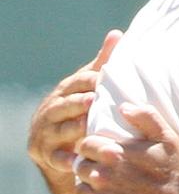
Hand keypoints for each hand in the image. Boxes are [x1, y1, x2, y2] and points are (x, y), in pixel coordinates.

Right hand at [27, 30, 121, 193]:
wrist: (60, 146)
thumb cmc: (81, 109)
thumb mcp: (90, 87)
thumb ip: (102, 64)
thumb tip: (118, 33)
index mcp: (64, 91)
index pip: (76, 82)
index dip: (90, 79)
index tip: (106, 76)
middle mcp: (51, 110)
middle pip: (64, 104)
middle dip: (78, 102)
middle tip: (93, 101)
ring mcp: (46, 132)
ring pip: (60, 130)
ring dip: (74, 129)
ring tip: (87, 128)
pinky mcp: (46, 154)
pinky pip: (57, 158)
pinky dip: (67, 159)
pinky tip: (78, 160)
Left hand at [72, 103, 178, 193]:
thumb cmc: (175, 174)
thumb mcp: (168, 139)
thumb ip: (146, 117)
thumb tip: (123, 107)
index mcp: (114, 154)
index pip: (85, 145)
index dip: (94, 149)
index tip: (106, 156)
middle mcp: (103, 176)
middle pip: (79, 166)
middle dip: (91, 168)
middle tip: (108, 174)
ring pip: (79, 189)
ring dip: (89, 188)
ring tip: (107, 190)